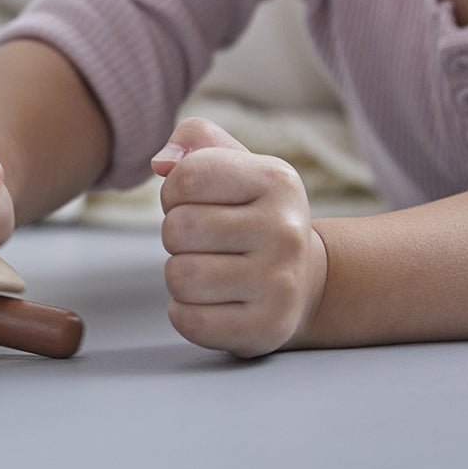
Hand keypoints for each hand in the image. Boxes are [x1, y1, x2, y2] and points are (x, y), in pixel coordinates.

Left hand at [151, 117, 326, 357]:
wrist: (305, 278)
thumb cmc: (253, 212)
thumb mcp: (236, 162)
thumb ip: (195, 140)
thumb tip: (162, 162)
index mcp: (277, 180)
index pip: (187, 177)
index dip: (174, 191)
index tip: (194, 201)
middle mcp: (285, 230)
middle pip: (178, 229)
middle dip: (176, 235)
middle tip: (203, 241)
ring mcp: (280, 283)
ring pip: (179, 277)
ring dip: (180, 274)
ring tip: (209, 269)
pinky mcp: (267, 328)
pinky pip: (189, 321)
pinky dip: (185, 312)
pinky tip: (211, 301)